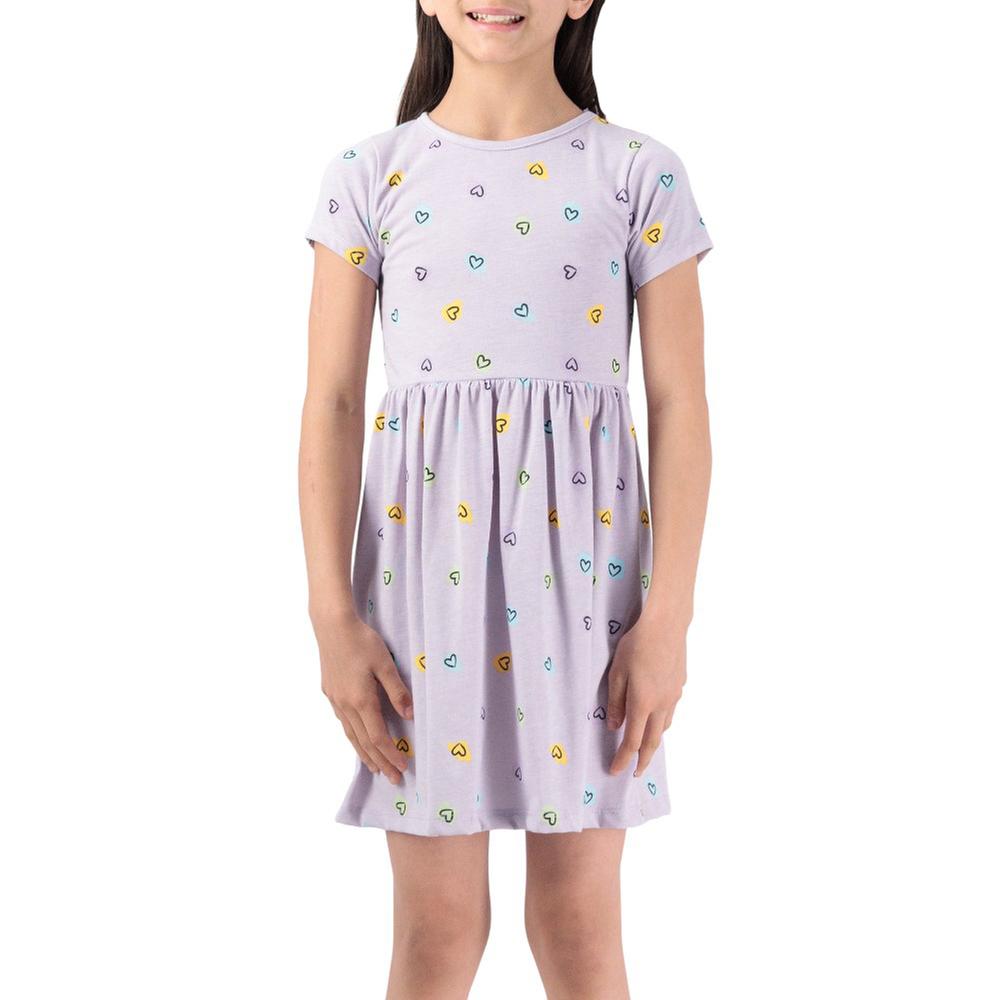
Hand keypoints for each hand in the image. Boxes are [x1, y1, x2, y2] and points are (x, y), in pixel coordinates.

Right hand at [315, 611, 413, 784]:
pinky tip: (357, 739)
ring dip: (364, 753)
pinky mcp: (329, 692)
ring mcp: (335, 700)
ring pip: (351, 735)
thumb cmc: (362, 641)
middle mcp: (345, 705)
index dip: (391, 754)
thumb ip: (397, 691)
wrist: (332, 625)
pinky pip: (343, 722)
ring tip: (374, 767)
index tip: (403, 767)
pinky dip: (353, 737)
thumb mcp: (386, 664)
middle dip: (380, 762)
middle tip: (392, 778)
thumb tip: (410, 716)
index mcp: (361, 700)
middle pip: (364, 742)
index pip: (379, 737)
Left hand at [606, 616, 686, 776]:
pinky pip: (670, 711)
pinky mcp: (680, 685)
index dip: (623, 759)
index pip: (632, 742)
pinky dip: (662, 722)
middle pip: (653, 742)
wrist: (665, 626)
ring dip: (654, 741)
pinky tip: (657, 717)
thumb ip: (615, 702)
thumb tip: (614, 726)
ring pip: (664, 727)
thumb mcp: (616, 673)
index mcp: (642, 703)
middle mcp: (661, 704)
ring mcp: (674, 695)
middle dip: (643, 761)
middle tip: (635, 773)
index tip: (615, 771)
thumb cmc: (636, 645)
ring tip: (645, 748)